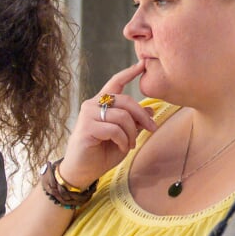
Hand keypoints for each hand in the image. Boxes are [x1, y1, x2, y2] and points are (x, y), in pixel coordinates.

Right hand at [57, 63, 161, 187]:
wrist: (82, 171)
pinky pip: (114, 129)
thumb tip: (151, 110)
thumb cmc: (101, 152)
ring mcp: (88, 115)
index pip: (115, 82)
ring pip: (122, 116)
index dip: (129, 72)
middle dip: (142, 115)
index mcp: (101, 103)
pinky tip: (122, 148)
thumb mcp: (123, 135)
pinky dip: (123, 140)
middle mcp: (93, 104)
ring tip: (130, 144)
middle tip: (152, 128)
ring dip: (132, 133)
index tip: (143, 64)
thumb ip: (133, 122)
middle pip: (125, 100)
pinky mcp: (87, 128)